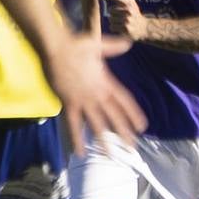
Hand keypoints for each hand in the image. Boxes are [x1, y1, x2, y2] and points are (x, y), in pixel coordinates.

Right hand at [44, 29, 144, 154]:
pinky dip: (76, 139)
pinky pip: (73, 124)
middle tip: (132, 147)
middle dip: (123, 132)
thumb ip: (114, 47)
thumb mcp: (98, 45)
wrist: (55, 47)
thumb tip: (129, 42)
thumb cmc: (76, 44)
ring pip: (96, 124)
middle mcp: (97, 93)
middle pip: (114, 116)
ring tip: (111, 155)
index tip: (142, 126)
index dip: (133, 114)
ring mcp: (83, 100)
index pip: (124, 101)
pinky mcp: (68, 103)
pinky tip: (79, 153)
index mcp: (106, 82)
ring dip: (104, 140)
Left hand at [101, 0, 146, 43]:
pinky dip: (115, 27)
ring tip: (122, 21)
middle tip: (121, 15)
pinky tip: (121, 27)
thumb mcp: (131, 2)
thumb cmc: (134, 13)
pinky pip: (112, 27)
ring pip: (111, 19)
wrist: (144, 28)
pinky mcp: (126, 29)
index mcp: (129, 3)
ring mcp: (127, 20)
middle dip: (114, 13)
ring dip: (114, 21)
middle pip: (111, 10)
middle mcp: (129, 11)